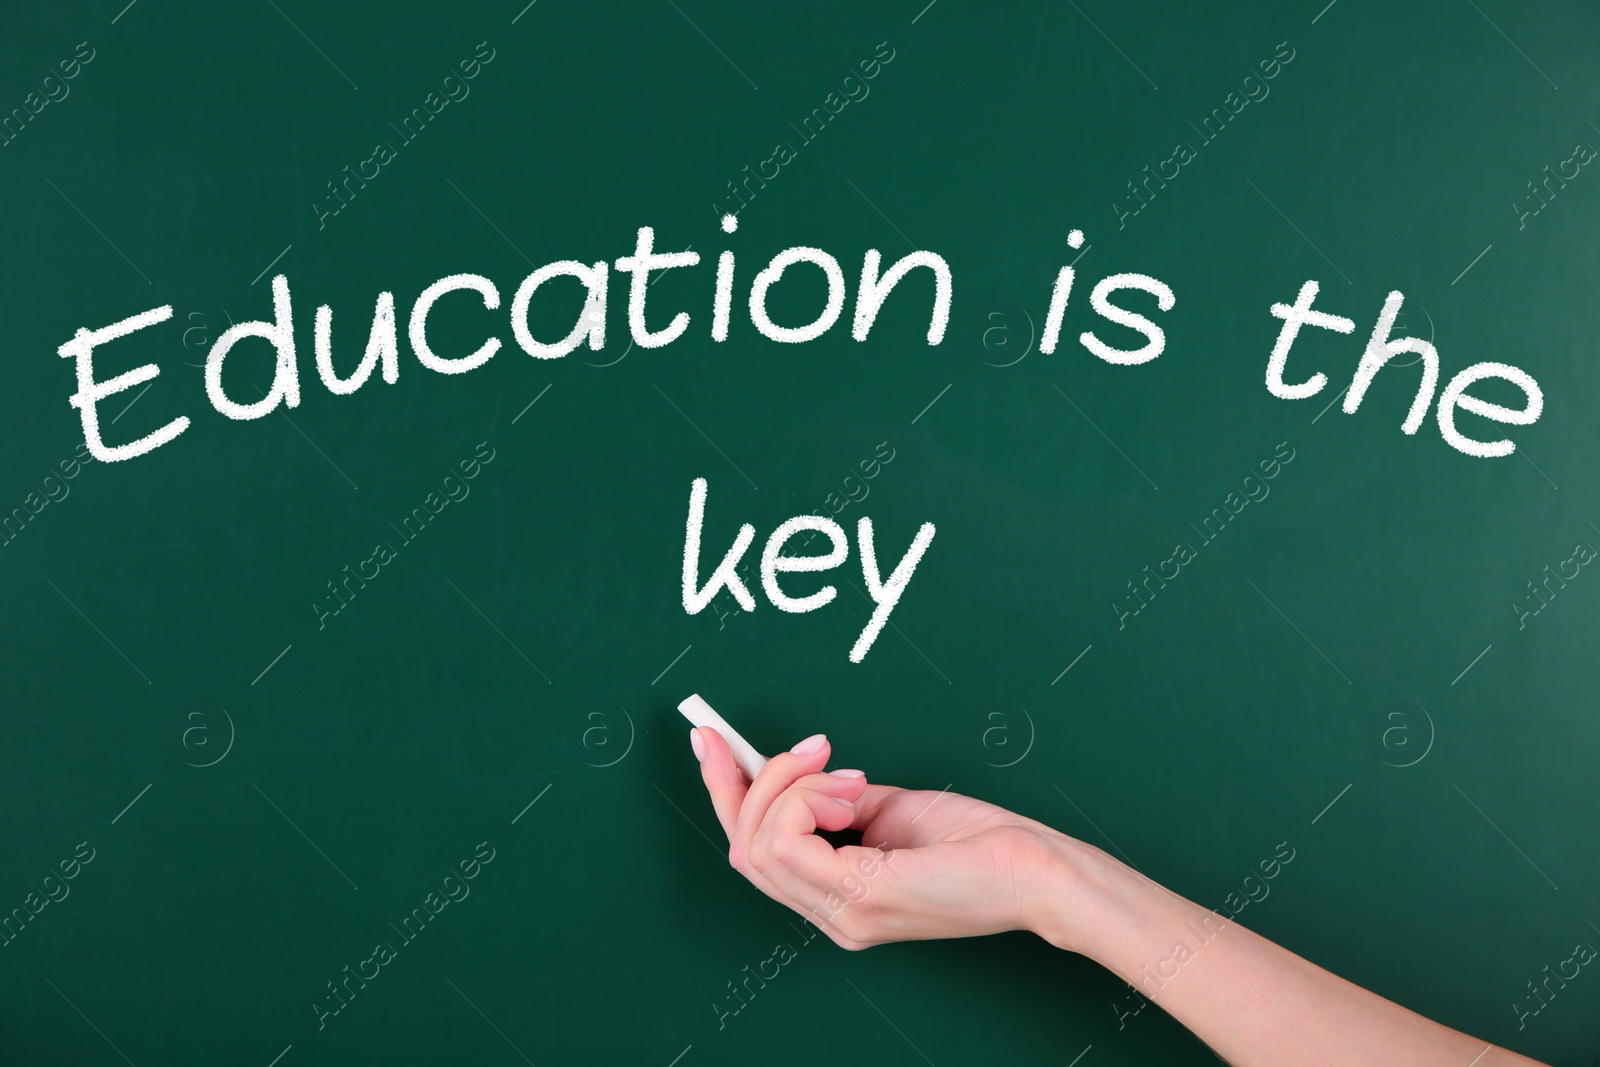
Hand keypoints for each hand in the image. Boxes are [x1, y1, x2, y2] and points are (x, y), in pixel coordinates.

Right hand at [690, 725, 1090, 949]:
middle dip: (749, 781)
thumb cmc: (982, 844)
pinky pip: (789, 839)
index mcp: (838, 899)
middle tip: (802, 744)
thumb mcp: (892, 809)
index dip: (725, 792)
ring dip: (791, 785)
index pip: (755, 853)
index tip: (709, 739)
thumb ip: (842, 799)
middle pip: (744, 849)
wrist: (1037, 871)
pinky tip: (849, 788)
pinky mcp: (860, 897)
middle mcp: (832, 916)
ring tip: (845, 771)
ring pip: (759, 842)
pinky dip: (806, 797)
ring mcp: (843, 914)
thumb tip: (805, 770)